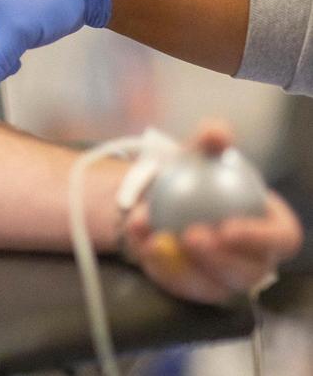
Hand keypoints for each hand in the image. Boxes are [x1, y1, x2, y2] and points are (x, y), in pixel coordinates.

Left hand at [123, 124, 302, 303]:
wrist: (163, 197)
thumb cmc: (197, 178)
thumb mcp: (202, 154)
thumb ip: (211, 141)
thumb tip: (216, 131)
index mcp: (271, 228)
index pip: (280, 239)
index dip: (259, 237)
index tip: (228, 227)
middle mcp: (254, 260)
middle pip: (247, 271)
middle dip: (220, 259)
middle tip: (190, 236)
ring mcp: (224, 279)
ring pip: (211, 286)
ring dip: (182, 266)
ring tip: (157, 241)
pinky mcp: (193, 289)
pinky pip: (178, 286)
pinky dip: (157, 265)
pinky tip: (141, 244)